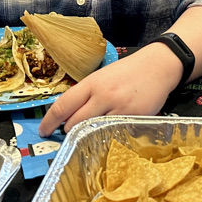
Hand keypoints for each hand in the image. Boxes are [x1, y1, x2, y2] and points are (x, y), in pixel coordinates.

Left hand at [38, 46, 179, 136]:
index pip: (63, 105)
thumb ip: (87, 94)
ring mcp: (118, 108)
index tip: (43, 130)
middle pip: (74, 123)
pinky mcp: (132, 118)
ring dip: (86, 134)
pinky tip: (108, 131)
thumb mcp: (103, 77)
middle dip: (68, 130)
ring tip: (88, 132)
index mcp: (92, 83)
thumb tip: (68, 114)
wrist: (159, 66)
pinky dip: (106, 135)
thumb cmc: (128, 71)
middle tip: (68, 132)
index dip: (49, 121)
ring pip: (92, 130)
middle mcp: (103, 96)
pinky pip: (112, 133)